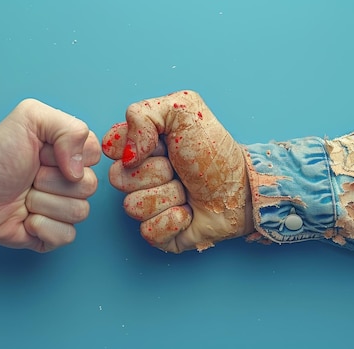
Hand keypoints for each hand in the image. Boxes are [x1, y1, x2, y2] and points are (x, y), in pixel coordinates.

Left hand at [0, 99, 99, 251]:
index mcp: (71, 152)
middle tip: (29, 176)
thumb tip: (79, 168)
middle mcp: (72, 180)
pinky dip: (42, 227)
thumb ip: (67, 127)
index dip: (67, 155)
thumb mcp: (30, 118)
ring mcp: (64, 209)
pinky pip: (67, 235)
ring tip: (24, 197)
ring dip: (44, 203)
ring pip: (79, 212)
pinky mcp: (54, 234)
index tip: (41, 154)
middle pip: (89, 186)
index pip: (95, 154)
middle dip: (51, 181)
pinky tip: (25, 218)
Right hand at [103, 90, 253, 252]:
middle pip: (119, 178)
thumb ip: (142, 114)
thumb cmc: (215, 152)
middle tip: (180, 170)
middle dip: (157, 173)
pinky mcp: (156, 233)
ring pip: (133, 206)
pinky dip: (174, 221)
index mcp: (138, 146)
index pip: (110, 147)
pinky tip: (189, 213)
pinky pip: (148, 231)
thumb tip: (125, 154)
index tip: (163, 145)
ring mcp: (145, 206)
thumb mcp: (185, 110)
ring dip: (169, 197)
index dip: (136, 147)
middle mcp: (137, 176)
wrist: (243, 188)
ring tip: (188, 191)